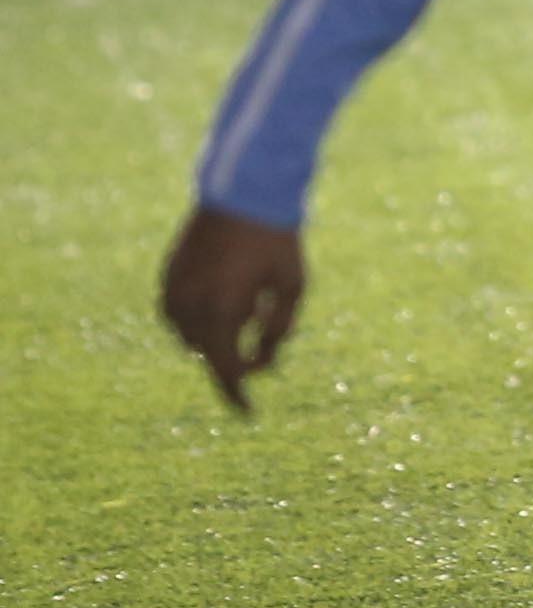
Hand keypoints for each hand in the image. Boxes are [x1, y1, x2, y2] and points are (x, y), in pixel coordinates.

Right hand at [160, 205, 305, 412]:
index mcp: (222, 311)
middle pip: (210, 355)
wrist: (243, 194)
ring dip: (216, 337)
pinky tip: (223, 302)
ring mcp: (172, 291)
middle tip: (261, 344)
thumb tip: (262, 366)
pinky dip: (199, 321)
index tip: (249, 413)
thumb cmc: (276, 242)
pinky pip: (178, 316)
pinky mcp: (166, 278)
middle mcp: (189, 306)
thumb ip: (278, 331)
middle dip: (234, 358)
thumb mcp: (291, 288)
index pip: (225, 369)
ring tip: (247, 308)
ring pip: (191, 338)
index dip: (237, 395)